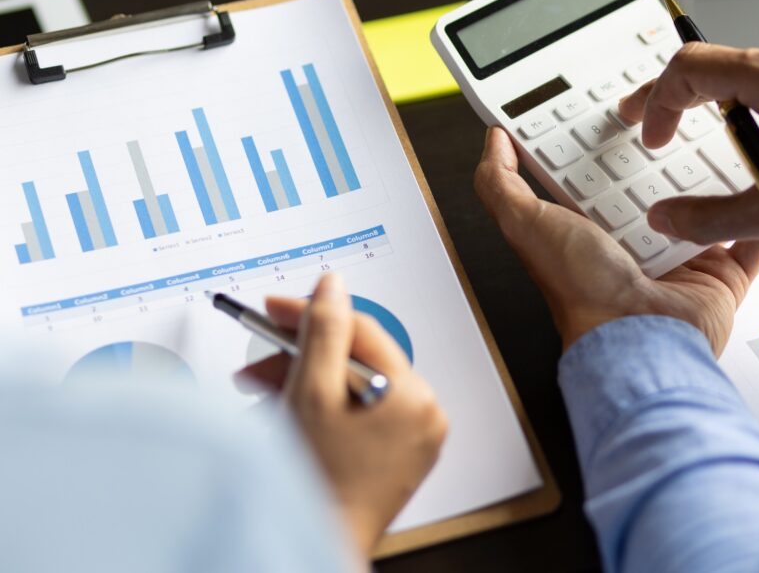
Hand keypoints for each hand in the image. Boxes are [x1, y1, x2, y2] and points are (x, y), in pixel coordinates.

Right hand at [237, 275, 447, 559]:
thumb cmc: (317, 485)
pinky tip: (291, 416)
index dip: (312, 314)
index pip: (360, 330)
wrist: (318, 544)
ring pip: (354, 387)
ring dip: (307, 383)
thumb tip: (332, 286)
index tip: (276, 308)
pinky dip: (326, 409)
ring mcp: (414, 438)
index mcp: (412, 394)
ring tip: (266, 397)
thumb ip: (323, 330)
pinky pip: (361, 414)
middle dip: (302, 357)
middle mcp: (424, 414)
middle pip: (356, 360)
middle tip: (261, 362)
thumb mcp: (312, 393)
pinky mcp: (399, 457)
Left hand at [474, 127, 758, 352]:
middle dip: (678, 145)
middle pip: (664, 178)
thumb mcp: (525, 225)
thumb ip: (501, 183)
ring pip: (713, 200)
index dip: (615, 134)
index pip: (607, 168)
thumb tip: (493, 143)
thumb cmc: (582, 293)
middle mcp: (640, 237)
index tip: (627, 101)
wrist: (637, 339)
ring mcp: (685, 254)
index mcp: (596, 225)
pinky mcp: (723, 272)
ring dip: (726, 171)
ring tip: (737, 131)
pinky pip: (753, 236)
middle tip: (692, 107)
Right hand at [619, 41, 758, 249]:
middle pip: (717, 67)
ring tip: (724, 157)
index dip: (657, 101)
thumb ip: (710, 218)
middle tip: (653, 125)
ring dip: (724, 113)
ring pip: (749, 78)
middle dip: (678, 100)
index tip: (653, 135)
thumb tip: (667, 217)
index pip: (691, 67)